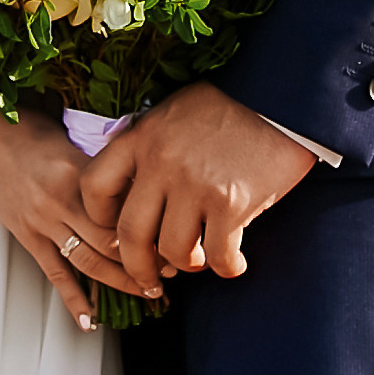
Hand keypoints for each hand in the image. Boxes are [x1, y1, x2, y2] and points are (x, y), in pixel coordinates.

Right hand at [0, 108, 163, 327]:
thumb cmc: (26, 126)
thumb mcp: (70, 137)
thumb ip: (99, 162)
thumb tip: (138, 177)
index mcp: (77, 171)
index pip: (122, 205)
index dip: (150, 223)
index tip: (172, 233)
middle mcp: (61, 200)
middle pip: (110, 240)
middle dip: (144, 259)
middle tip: (170, 272)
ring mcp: (41, 222)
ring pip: (88, 262)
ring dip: (120, 282)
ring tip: (147, 293)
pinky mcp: (26, 236)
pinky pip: (54, 273)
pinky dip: (73, 299)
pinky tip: (89, 320)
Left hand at [75, 84, 312, 290]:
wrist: (278, 97)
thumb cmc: (228, 105)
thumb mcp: (175, 113)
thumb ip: (149, 146)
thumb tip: (133, 193)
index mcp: (143, 136)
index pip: (95, 186)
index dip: (100, 219)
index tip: (115, 234)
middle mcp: (162, 162)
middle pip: (130, 234)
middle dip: (138, 266)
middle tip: (151, 278)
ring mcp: (196, 184)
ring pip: (174, 251)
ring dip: (188, 264)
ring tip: (200, 259)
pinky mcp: (231, 203)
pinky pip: (218, 257)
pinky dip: (226, 267)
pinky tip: (234, 261)